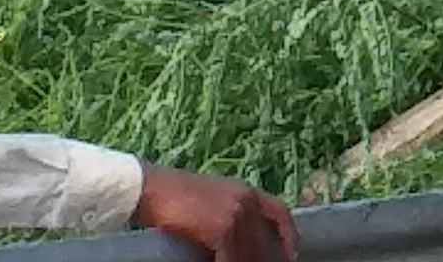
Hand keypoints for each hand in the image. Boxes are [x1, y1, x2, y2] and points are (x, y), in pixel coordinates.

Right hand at [132, 167, 293, 261]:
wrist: (151, 188)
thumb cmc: (174, 196)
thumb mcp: (212, 201)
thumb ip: (230, 215)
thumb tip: (238, 242)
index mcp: (246, 191)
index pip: (280, 213)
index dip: (289, 236)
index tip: (291, 256)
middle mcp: (246, 201)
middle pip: (263, 242)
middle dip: (264, 261)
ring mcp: (236, 214)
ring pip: (249, 255)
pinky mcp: (221, 229)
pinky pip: (231, 260)